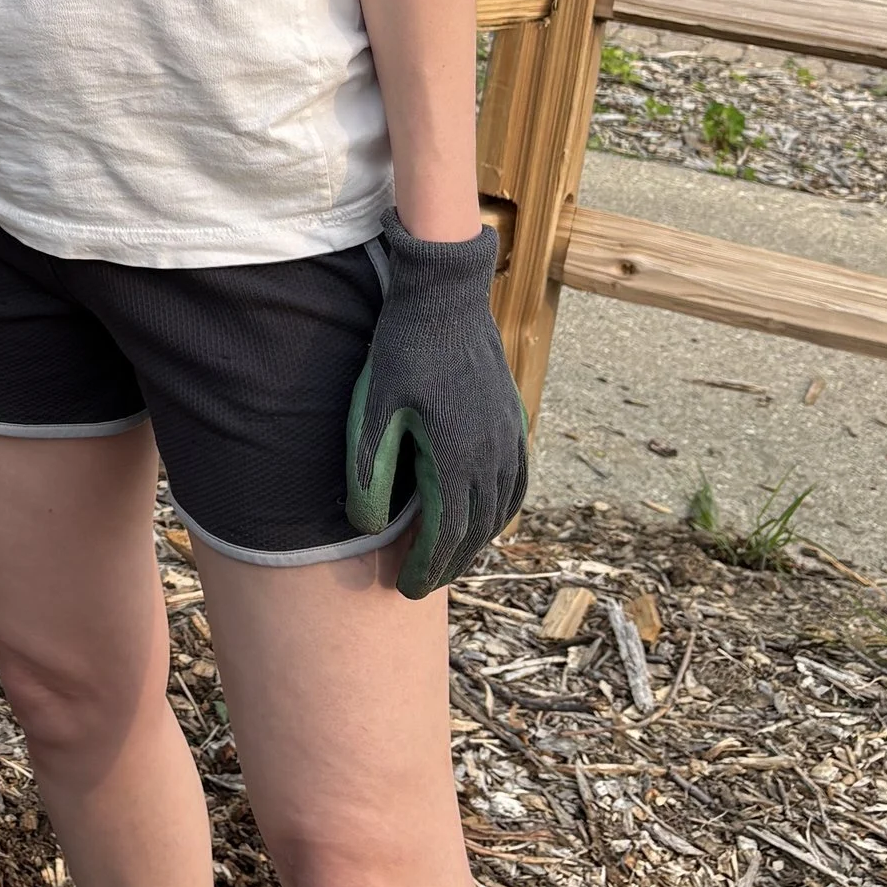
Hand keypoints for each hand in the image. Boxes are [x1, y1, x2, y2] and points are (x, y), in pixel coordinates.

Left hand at [344, 213, 528, 598]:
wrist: (444, 297)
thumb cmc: (401, 350)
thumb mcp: (372, 409)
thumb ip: (368, 471)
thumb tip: (368, 528)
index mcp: (455, 457)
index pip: (445, 533)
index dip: (426, 567)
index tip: (406, 588)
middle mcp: (491, 455)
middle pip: (476, 530)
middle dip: (449, 563)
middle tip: (423, 584)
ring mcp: (509, 438)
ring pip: (500, 510)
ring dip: (477, 542)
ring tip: (450, 558)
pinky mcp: (514, 421)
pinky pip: (517, 482)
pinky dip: (503, 511)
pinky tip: (488, 518)